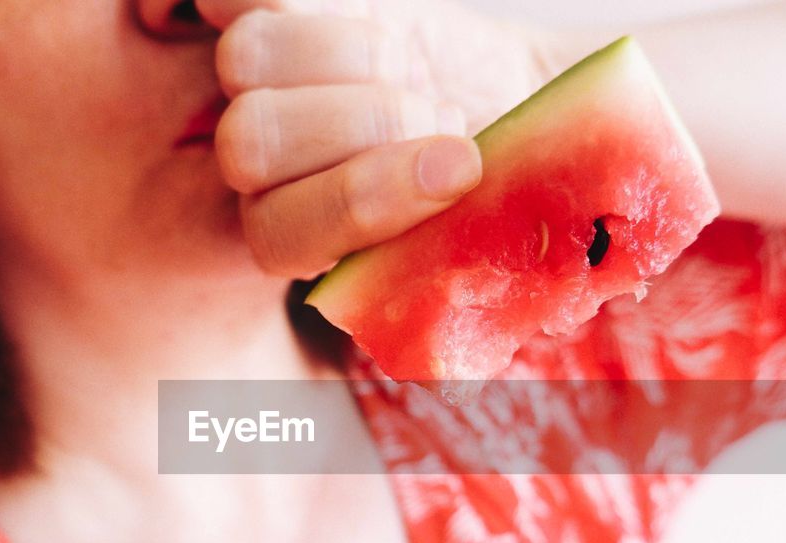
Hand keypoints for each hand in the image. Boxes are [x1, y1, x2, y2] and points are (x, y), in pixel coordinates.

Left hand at [198, 0, 538, 276]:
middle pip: (252, 142)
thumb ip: (512, 265)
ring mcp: (267, 85)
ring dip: (339, 50)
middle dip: (360, 123)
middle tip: (439, 113)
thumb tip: (536, 272)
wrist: (527, 111)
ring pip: (248, 58)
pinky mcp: (276, 10)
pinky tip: (348, 5)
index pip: (279, 231)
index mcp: (307, 242)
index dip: (361, 197)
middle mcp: (270, 170)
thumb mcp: (525, 231)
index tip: (463, 166)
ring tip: (404, 55)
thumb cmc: (527, 184)